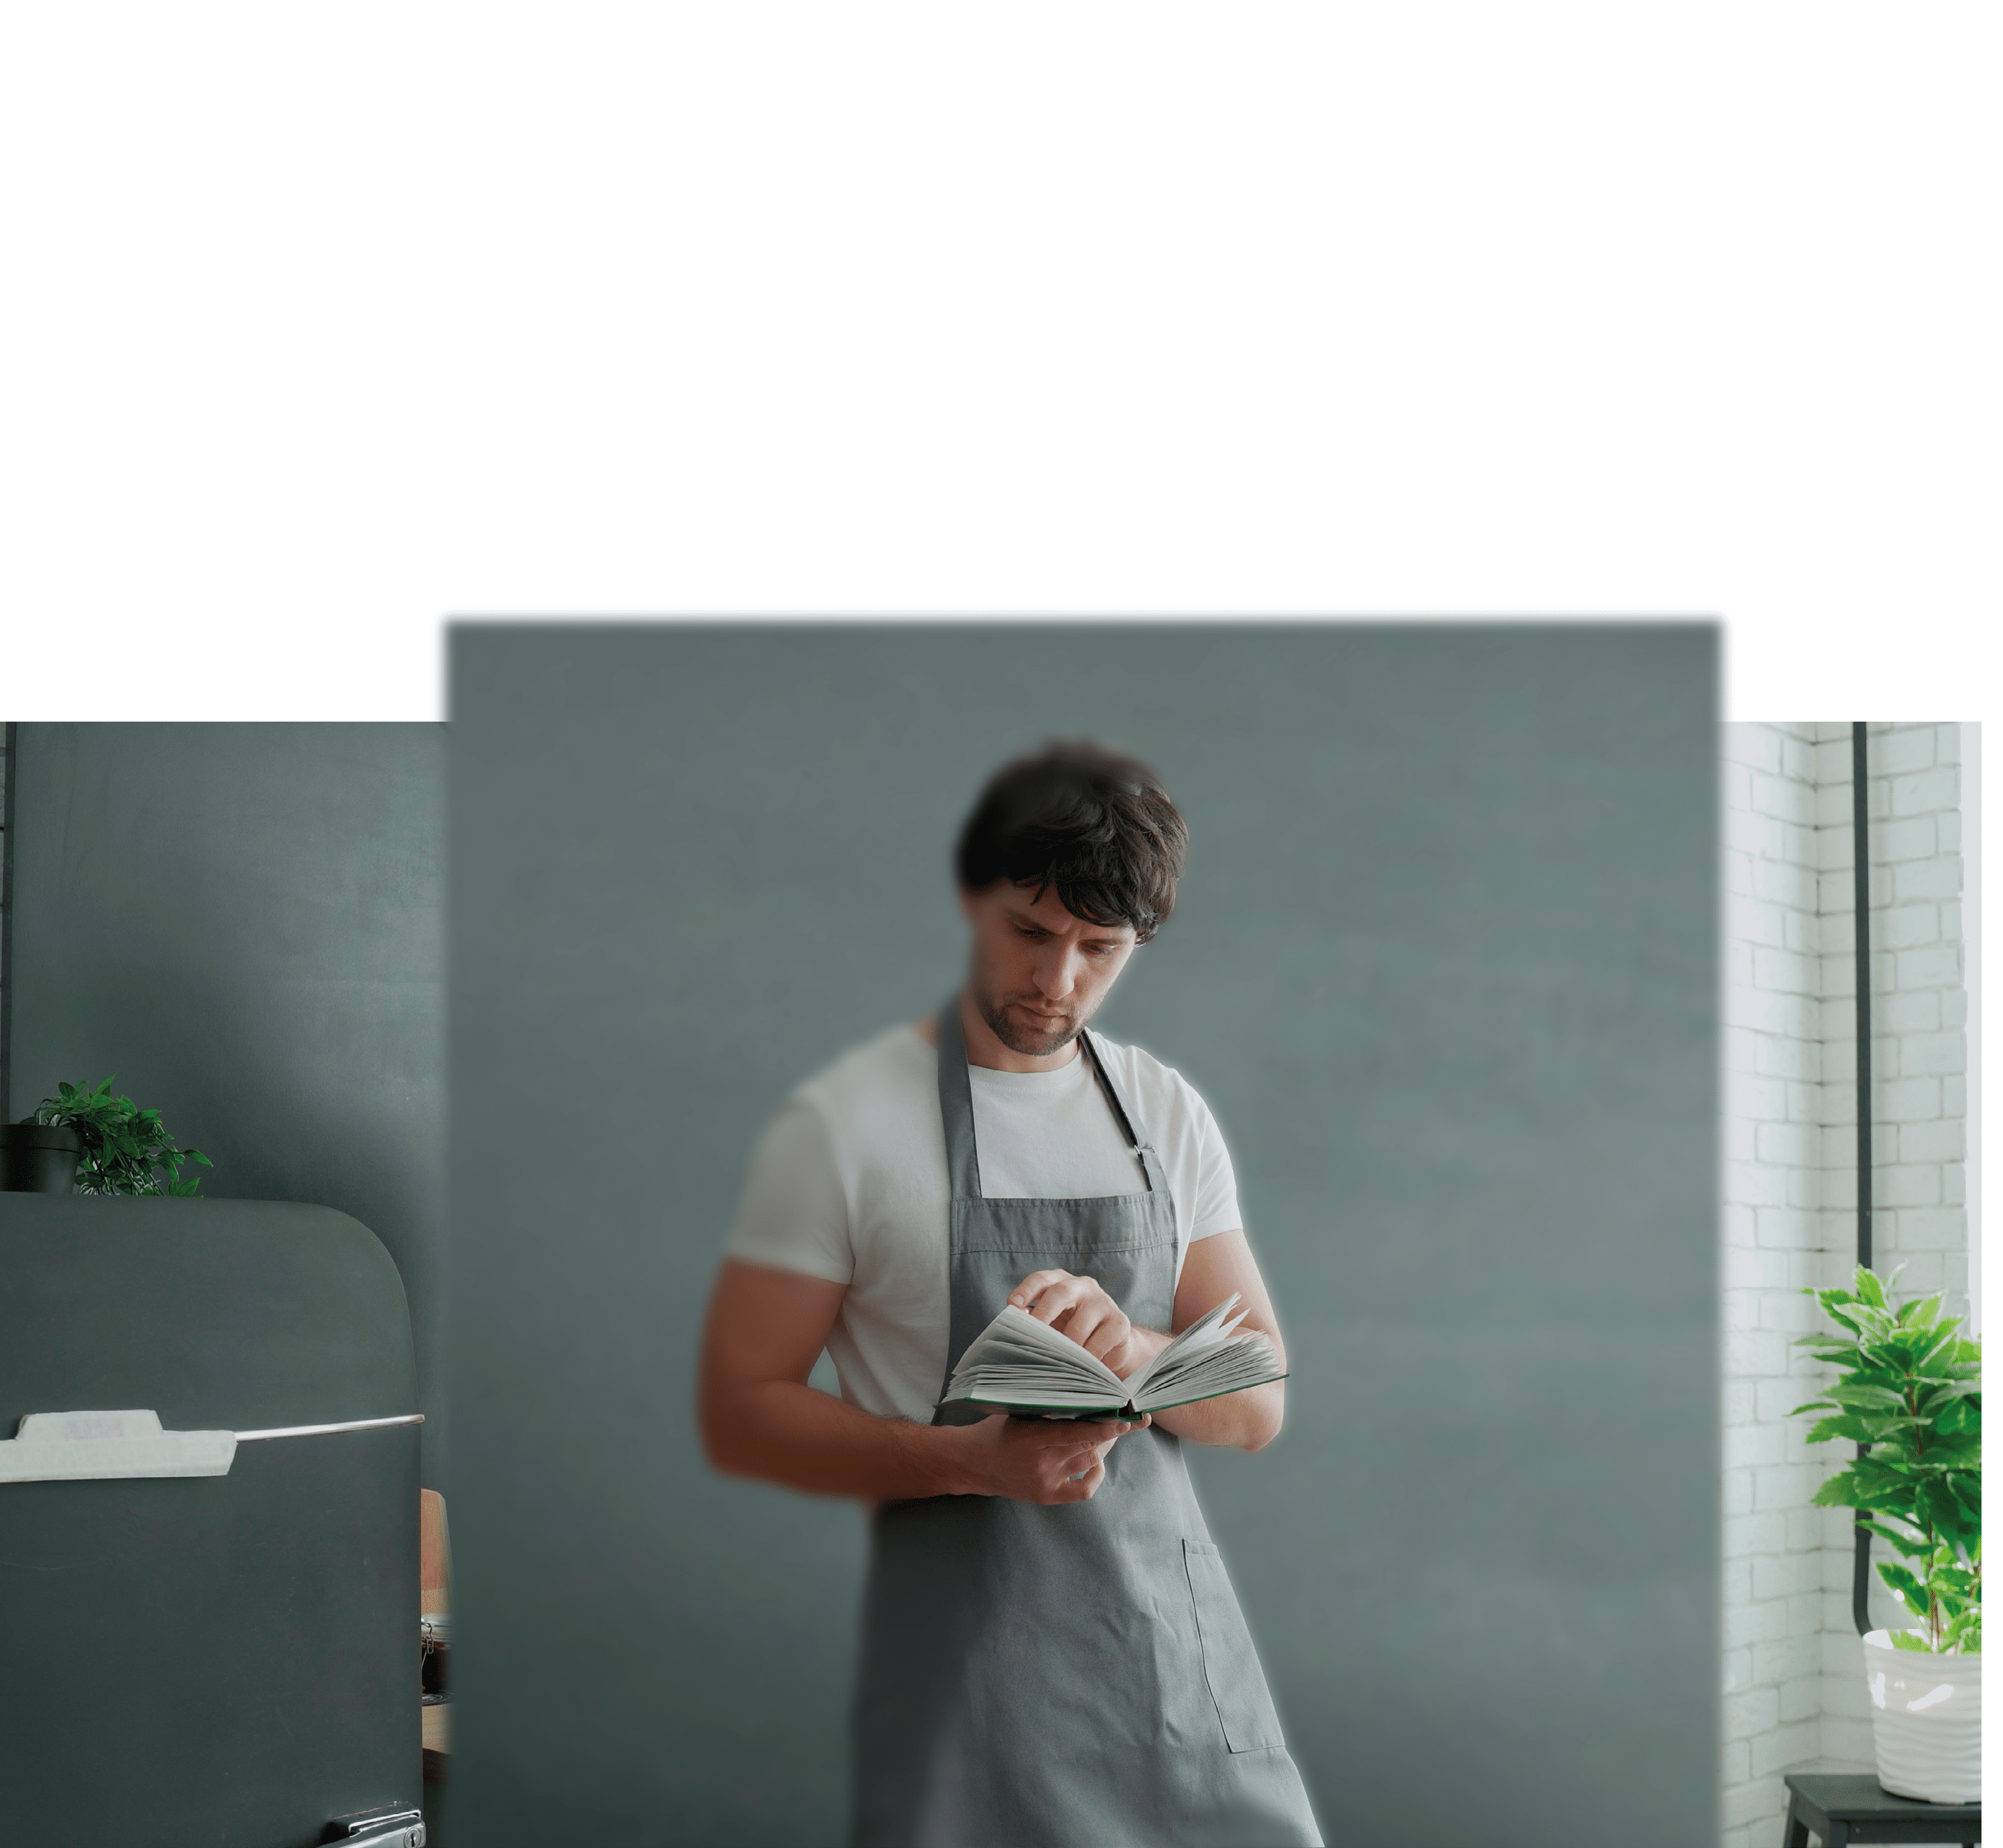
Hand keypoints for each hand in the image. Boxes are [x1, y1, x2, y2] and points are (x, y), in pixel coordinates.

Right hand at [953, 1411, 1150, 1503]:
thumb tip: (1086, 1395)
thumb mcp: (1018, 1411)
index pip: (1077, 1433)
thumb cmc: (997, 1430)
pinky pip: (1083, 1491)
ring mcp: (1046, 1482)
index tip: (1125, 1419)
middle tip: (1121, 1420)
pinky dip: (1095, 1476)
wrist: (972, 1463)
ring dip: (1101, 1447)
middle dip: (1109, 1434)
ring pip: (1088, 1463)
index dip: (1105, 1427)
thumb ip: (1048, 1406)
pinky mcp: (1047, 1496)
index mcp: (1033, 1437)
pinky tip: (1095, 1462)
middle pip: (1088, 1447)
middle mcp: (1041, 1463)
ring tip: (1105, 1435)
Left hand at [1007, 1269, 1137, 1373]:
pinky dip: (1087, 1357)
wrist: (1113, 1342)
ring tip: (1056, 1361)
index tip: (1011, 1305)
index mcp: (1061, 1281)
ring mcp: (1103, 1303)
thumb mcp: (1053, 1321)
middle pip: (1061, 1292)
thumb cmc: (1073, 1329)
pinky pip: (1100, 1342)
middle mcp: (1083, 1286)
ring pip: (1080, 1324)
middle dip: (1044, 1313)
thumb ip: (1035, 1319)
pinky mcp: (1119, 1322)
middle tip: (1032, 1334)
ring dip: (1066, 1346)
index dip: (1025, 1290)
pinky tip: (1081, 1366)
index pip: (1041, 1279)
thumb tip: (1015, 1328)